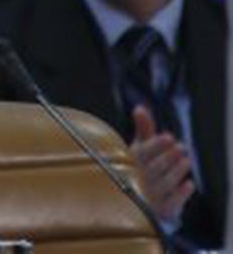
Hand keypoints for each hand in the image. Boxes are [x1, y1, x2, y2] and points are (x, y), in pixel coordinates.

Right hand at [130, 103, 195, 221]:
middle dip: (169, 157)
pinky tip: (189, 184)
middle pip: (155, 168)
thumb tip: (140, 107)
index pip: (142, 153)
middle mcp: (136, 180)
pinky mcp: (160, 209)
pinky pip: (172, 202)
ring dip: (177, 171)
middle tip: (181, 147)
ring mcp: (148, 196)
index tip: (169, 137)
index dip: (156, 145)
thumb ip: (143, 129)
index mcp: (128, 163)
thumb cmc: (138, 167)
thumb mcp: (138, 147)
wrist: (132, 199)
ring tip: (186, 160)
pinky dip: (181, 194)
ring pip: (165, 184)